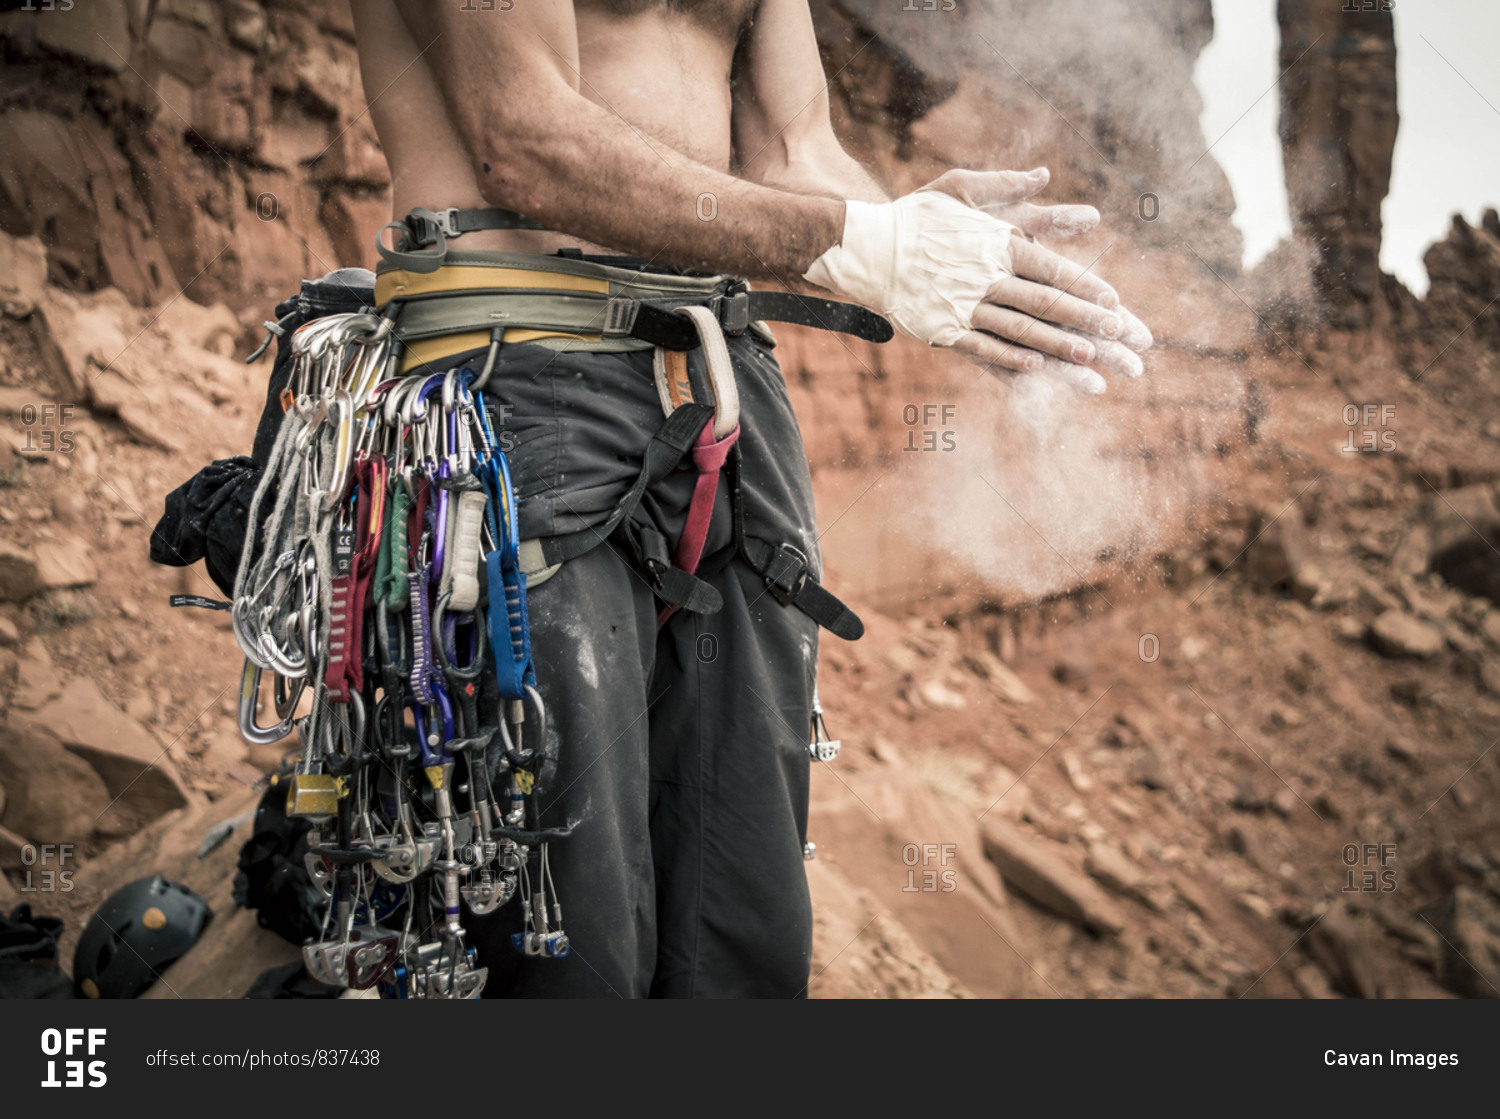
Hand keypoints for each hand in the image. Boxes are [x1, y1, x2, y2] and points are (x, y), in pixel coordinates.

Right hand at [803, 166, 1152, 394]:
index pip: (1051, 267)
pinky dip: (1009, 358)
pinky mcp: (943, 329)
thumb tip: (1044, 173)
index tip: (1113, 301)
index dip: (1084, 286)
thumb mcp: (959, 187)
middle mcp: (985, 276)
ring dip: (1057, 345)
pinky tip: (1036, 368)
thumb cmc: (916, 216)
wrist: (866, 247)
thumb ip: (1005, 184)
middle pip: (1043, 301)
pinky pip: (982, 347)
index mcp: (995, 243)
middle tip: (1118, 334)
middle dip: (1084, 320)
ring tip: (1089, 358)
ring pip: (1019, 329)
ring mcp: (964, 306)